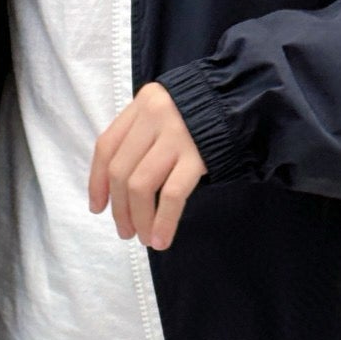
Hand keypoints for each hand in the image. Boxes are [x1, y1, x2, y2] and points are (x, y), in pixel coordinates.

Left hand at [88, 82, 206, 250]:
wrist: (243, 101)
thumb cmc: (202, 113)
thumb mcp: (165, 112)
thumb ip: (141, 136)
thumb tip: (116, 191)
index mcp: (142, 104)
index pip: (106, 147)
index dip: (97, 182)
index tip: (98, 208)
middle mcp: (154, 116)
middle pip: (122, 171)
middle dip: (120, 208)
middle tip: (126, 232)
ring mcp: (177, 134)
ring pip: (142, 185)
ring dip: (140, 219)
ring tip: (145, 238)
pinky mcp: (199, 155)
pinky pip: (172, 194)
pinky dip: (163, 221)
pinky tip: (162, 238)